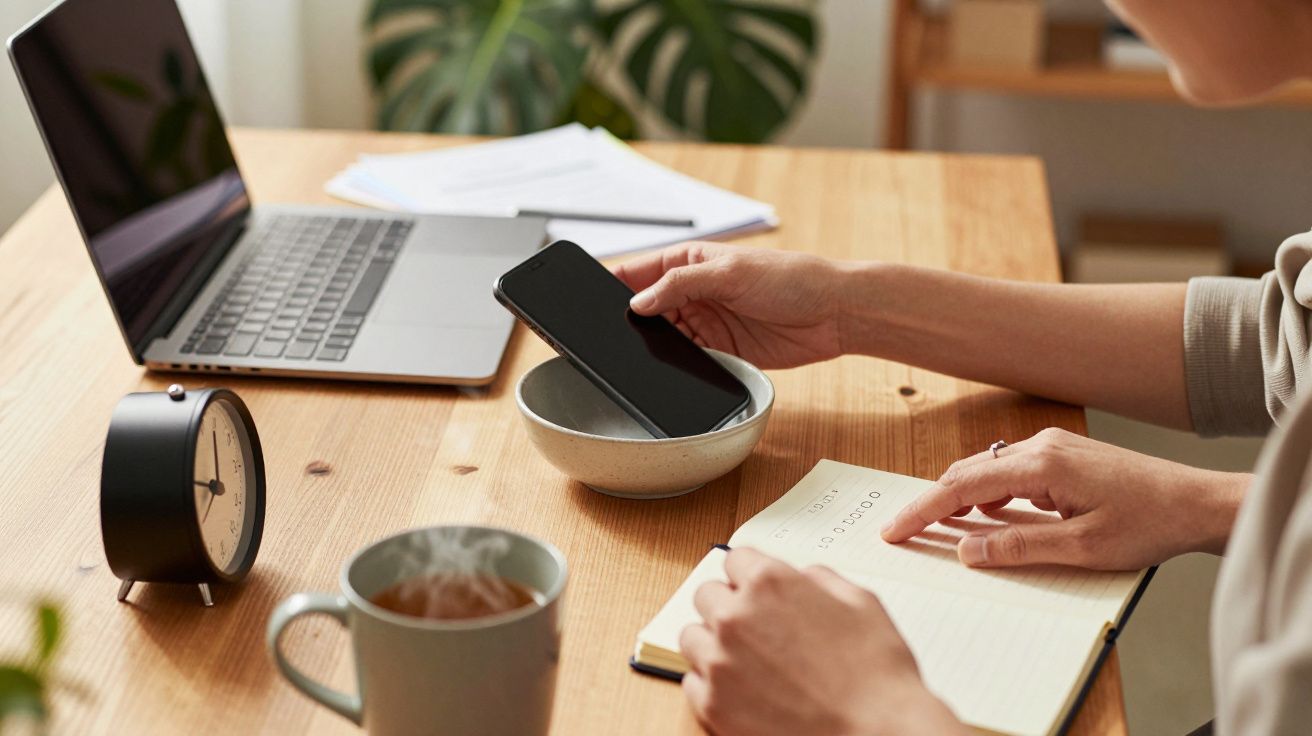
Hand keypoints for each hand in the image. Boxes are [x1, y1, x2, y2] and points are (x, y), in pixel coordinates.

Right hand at [612, 242, 849, 368]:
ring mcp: (704, 324)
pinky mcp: (719, 352)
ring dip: (652, 347)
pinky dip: (678, 366)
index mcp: (689, 262)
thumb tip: (639, 302)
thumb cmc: (792, 278)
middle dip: (628, 322)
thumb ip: (680, 285)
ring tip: (639, 354)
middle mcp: (692, 293)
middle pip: (644, 310)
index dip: (613, 285)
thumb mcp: (731, 272)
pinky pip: (687, 362)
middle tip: (608, 335)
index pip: (638, 272)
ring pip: (662, 339)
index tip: (589, 300)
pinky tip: (672, 369)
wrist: (834, 314)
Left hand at [679, 548, 964, 735]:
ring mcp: (719, 662)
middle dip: (729, 605)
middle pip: (707, 595)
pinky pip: (692, 682)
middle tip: (754, 626)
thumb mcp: (860, 602)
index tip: (754, 588)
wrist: (877, 734)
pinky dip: (712, 684)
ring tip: (745, 659)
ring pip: (692, 637)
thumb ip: (820, 579)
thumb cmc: (876, 674)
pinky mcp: (713, 704)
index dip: (750, 575)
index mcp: (769, 583)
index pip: (735, 559)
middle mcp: (735, 617)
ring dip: (713, 642)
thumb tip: (801, 578)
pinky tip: (743, 689)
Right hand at [881, 428, 1249, 569]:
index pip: (963, 488)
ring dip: (958, 497)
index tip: (895, 529)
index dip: (923, 511)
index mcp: (1042, 465)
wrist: (1198, 503)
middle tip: (904, 530)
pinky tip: (984, 515)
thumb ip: (1018, 547)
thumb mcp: (1082, 548)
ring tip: (934, 526)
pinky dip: (986, 492)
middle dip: (931, 503)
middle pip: (967, 472)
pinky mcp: (1064, 455)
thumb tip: (966, 550)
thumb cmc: (1150, 523)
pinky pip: (1009, 471)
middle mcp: (1042, 446)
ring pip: (986, 470)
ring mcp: (1053, 447)